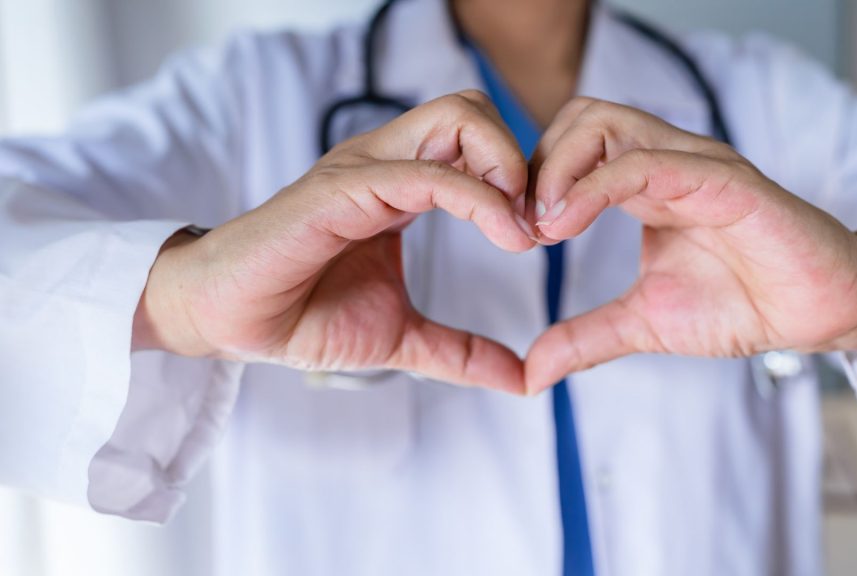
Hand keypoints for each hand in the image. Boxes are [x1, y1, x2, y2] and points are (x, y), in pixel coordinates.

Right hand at [134, 91, 534, 392]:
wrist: (229, 322)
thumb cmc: (303, 316)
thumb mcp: (401, 337)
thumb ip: (460, 352)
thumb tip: (520, 379)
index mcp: (400, 182)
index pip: (475, 139)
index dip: (521, 178)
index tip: (540, 235)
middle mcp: (385, 162)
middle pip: (473, 108)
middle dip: (520, 157)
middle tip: (536, 222)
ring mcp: (363, 170)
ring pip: (457, 119)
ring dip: (506, 167)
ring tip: (521, 231)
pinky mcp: (341, 190)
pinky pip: (424, 173)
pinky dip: (477, 199)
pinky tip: (504, 237)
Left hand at [524, 98, 856, 392]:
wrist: (823, 314)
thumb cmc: (743, 304)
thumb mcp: (644, 324)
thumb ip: (586, 339)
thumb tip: (531, 374)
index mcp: (647, 182)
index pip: (571, 145)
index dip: (532, 181)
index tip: (514, 234)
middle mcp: (668, 160)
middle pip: (580, 116)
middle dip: (537, 164)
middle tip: (522, 225)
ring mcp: (696, 164)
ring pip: (606, 123)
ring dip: (558, 168)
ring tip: (542, 226)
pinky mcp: (726, 181)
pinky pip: (650, 162)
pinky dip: (596, 186)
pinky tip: (567, 223)